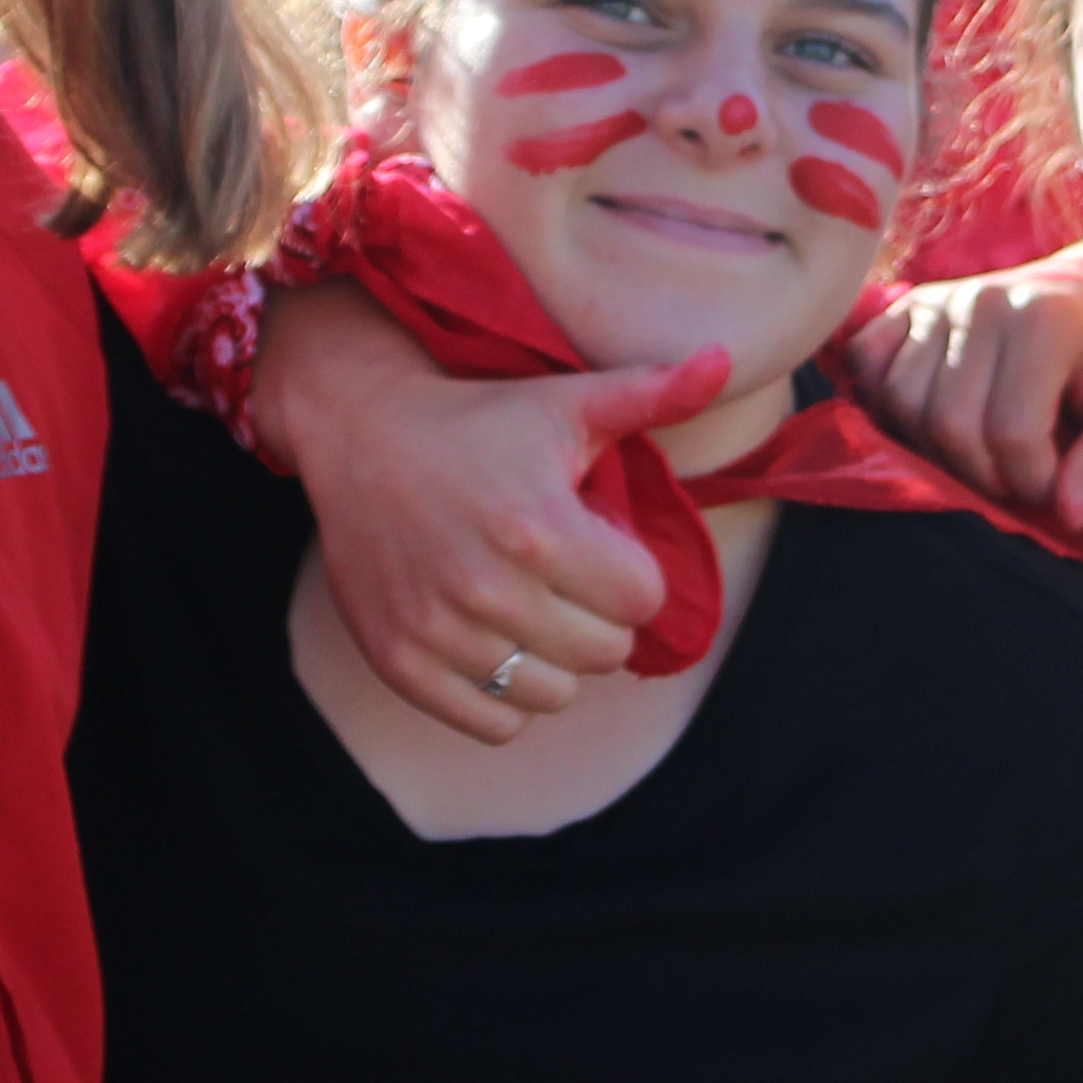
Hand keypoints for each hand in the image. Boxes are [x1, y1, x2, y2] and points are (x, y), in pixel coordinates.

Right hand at [253, 284, 710, 743]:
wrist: (359, 431)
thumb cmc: (478, 419)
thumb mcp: (566, 401)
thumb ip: (653, 393)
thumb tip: (724, 358)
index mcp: (538, 526)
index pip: (643, 600)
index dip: (632, 572)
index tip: (599, 543)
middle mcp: (487, 587)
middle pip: (605, 653)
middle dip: (600, 615)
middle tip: (565, 575)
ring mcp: (438, 630)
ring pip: (554, 696)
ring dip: (556, 659)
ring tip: (529, 608)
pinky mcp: (399, 662)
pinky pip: (494, 724)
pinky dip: (504, 696)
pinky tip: (493, 641)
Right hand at [838, 249, 1082, 525]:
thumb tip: (1068, 515)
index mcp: (1044, 322)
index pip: (1012, 435)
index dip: (1034, 481)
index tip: (1059, 482)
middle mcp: (983, 302)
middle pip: (949, 425)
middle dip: (985, 474)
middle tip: (1021, 472)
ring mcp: (941, 300)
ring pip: (901, 403)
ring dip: (935, 449)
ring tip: (983, 450)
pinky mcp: (911, 303)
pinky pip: (866, 361)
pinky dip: (885, 400)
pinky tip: (930, 415)